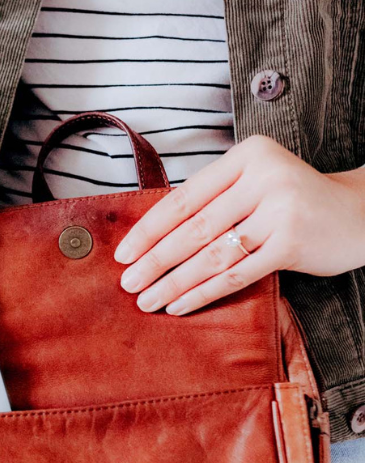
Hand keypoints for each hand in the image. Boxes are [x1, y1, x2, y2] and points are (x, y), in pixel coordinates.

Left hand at [113, 135, 364, 314]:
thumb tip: (149, 238)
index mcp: (246, 156)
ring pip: (210, 254)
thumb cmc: (292, 202)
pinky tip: (178, 306)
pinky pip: (234, 274)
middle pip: (193, 228)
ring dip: (173, 282)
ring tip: (146, 300)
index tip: (122, 253)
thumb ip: (212, 200)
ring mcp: (280, 210)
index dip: (148, 229)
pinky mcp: (291, 243)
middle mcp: (263, 177)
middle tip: (127, 282)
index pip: (184, 198)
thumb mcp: (254, 184)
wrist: (359, 214)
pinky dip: (202, 293)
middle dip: (154, 260)